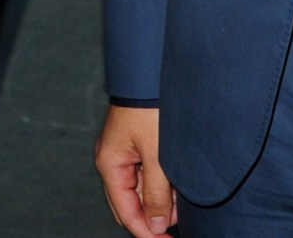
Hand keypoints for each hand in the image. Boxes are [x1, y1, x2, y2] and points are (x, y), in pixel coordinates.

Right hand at [96, 106, 176, 235]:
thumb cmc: (151, 107)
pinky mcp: (136, 139)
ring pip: (140, 186)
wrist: (151, 69)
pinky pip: (146, 170)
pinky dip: (161, 179)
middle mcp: (113, 159)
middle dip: (154, 214)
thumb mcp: (156, 154)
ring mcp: (124, 149)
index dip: (145, 231)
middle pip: (131, 202)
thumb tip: (154, 225)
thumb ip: (155, 192)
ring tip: (182, 197)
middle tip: (179, 217)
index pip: (125, 213)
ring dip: (160, 196)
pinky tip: (177, 179)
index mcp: (110, 164)